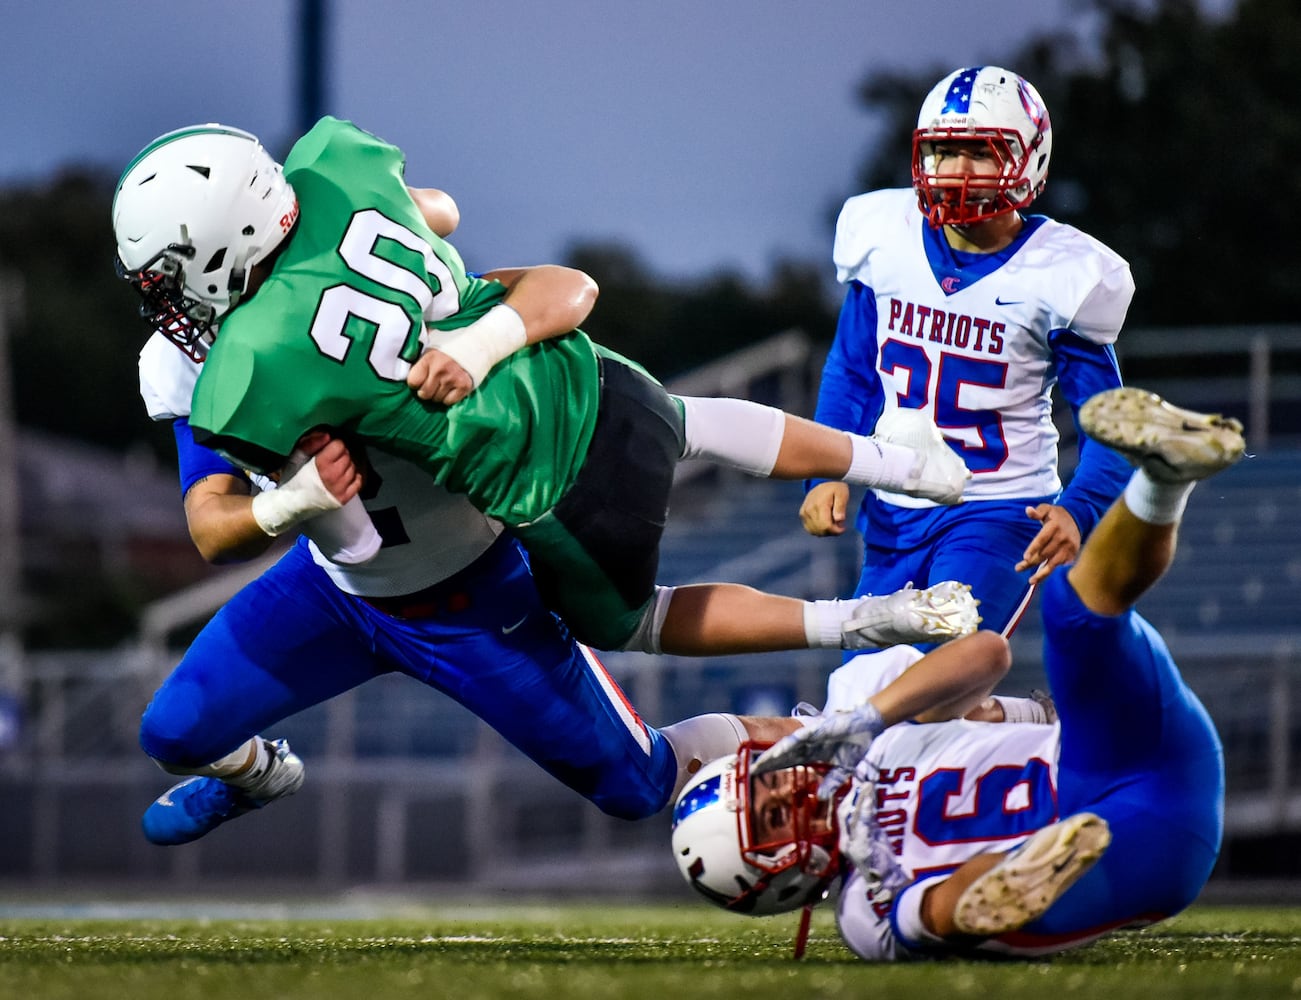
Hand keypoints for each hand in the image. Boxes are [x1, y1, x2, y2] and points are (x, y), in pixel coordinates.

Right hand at [294, 431, 363, 505]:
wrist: (289, 504)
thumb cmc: (291, 478)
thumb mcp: (295, 457)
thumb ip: (310, 443)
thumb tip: (327, 435)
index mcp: (321, 464)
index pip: (339, 445)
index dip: (333, 445)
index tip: (327, 449)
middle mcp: (333, 476)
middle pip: (347, 456)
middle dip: (340, 455)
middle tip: (331, 459)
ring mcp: (340, 489)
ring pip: (354, 468)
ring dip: (346, 466)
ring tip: (335, 469)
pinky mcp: (344, 499)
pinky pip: (358, 482)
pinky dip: (353, 477)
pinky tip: (344, 477)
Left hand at [407, 348, 474, 404]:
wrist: (478, 344)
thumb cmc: (451, 344)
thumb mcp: (433, 340)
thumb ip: (419, 346)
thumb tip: (402, 346)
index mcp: (429, 358)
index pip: (413, 381)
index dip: (415, 382)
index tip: (420, 379)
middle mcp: (440, 370)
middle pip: (424, 394)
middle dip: (426, 391)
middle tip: (431, 385)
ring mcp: (453, 379)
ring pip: (436, 399)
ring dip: (438, 395)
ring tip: (442, 385)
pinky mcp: (464, 386)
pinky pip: (449, 402)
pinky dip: (448, 398)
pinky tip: (451, 389)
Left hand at [752, 702, 884, 799]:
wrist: (868, 726)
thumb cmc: (854, 746)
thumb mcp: (843, 770)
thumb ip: (831, 782)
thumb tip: (822, 797)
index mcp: (811, 754)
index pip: (788, 763)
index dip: (774, 769)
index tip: (759, 778)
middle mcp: (807, 745)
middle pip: (783, 756)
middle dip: (767, 763)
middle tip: (750, 772)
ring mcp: (811, 737)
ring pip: (787, 747)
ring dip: (773, 755)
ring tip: (759, 764)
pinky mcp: (817, 730)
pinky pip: (800, 739)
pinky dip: (789, 745)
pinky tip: (778, 752)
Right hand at [800, 482, 849, 535]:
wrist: (822, 481)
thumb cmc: (835, 489)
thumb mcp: (842, 494)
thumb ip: (841, 507)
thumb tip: (839, 520)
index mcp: (820, 504)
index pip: (826, 526)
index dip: (836, 531)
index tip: (843, 528)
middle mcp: (809, 509)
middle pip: (821, 530)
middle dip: (832, 532)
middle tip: (839, 525)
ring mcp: (804, 513)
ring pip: (815, 531)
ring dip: (825, 531)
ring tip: (832, 523)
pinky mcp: (802, 514)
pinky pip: (810, 529)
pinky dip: (818, 530)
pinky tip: (825, 524)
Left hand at [1015, 504, 1081, 584]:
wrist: (1078, 519)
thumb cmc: (1057, 515)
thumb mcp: (1047, 509)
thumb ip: (1037, 511)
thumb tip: (1028, 510)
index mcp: (1054, 526)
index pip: (1042, 539)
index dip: (1033, 549)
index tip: (1025, 558)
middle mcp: (1062, 538)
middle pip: (1045, 553)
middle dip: (1031, 563)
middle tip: (1018, 568)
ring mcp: (1069, 548)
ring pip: (1054, 563)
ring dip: (1042, 573)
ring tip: (1031, 581)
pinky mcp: (1072, 554)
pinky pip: (1061, 566)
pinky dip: (1053, 573)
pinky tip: (1043, 579)